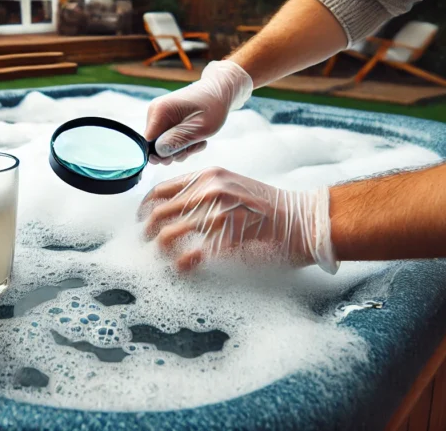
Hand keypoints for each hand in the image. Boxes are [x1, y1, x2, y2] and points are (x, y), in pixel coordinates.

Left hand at [138, 167, 337, 273]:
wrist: (304, 221)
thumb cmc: (269, 208)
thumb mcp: (233, 186)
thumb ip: (203, 192)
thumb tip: (173, 209)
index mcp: (208, 176)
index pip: (160, 189)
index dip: (144, 208)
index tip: (141, 222)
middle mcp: (209, 191)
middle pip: (158, 212)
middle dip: (147, 233)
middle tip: (147, 246)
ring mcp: (217, 214)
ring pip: (169, 234)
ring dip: (160, 251)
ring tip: (162, 259)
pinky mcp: (226, 239)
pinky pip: (190, 255)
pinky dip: (180, 265)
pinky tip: (181, 270)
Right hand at [144, 60, 253, 163]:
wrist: (219, 92)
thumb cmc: (213, 106)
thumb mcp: (201, 127)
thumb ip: (178, 140)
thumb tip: (158, 153)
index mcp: (159, 111)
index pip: (147, 142)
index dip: (160, 154)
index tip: (179, 154)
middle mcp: (154, 113)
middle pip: (155, 146)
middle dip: (174, 152)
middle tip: (194, 146)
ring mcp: (158, 118)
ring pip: (163, 146)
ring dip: (181, 149)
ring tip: (199, 141)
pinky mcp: (164, 122)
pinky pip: (168, 141)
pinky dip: (182, 144)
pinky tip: (196, 139)